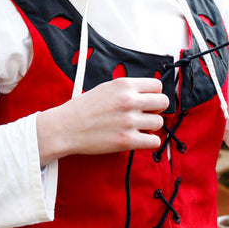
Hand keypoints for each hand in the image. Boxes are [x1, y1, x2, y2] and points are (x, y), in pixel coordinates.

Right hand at [36, 77, 168, 165]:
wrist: (65, 128)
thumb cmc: (82, 109)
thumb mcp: (105, 88)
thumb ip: (127, 89)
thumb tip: (147, 94)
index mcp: (124, 85)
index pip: (157, 85)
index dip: (154, 94)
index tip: (149, 101)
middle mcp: (129, 101)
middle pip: (163, 102)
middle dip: (157, 109)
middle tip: (146, 114)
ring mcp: (129, 121)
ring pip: (159, 123)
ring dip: (151, 126)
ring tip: (137, 127)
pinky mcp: (127, 140)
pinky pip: (154, 141)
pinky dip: (149, 141)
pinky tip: (139, 139)